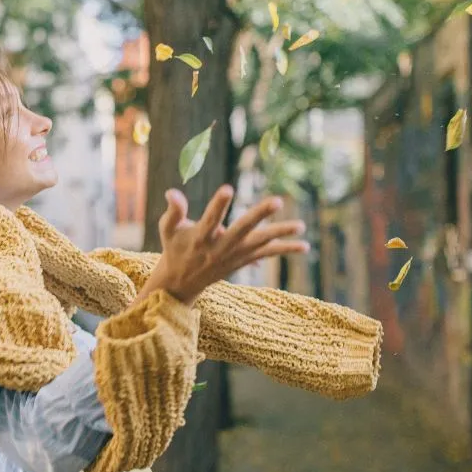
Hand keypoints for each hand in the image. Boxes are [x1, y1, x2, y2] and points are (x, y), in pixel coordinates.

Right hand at [148, 186, 308, 303]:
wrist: (182, 282)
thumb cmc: (175, 248)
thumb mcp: (167, 230)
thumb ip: (173, 211)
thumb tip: (172, 192)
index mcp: (200, 238)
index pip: (210, 219)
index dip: (218, 205)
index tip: (227, 189)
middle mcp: (220, 248)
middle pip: (242, 230)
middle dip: (259, 215)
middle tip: (277, 201)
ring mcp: (234, 256)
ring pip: (260, 244)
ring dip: (280, 234)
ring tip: (300, 226)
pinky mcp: (243, 261)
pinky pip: (266, 254)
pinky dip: (284, 249)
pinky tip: (304, 246)